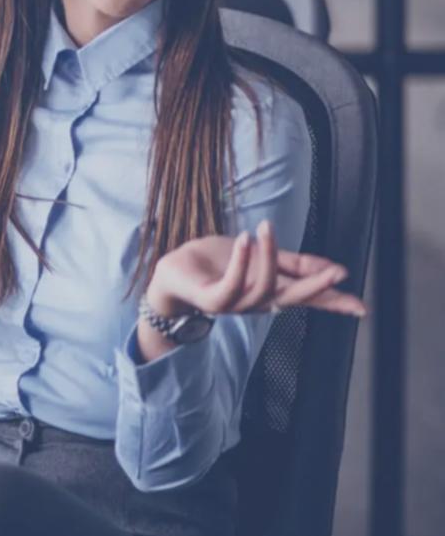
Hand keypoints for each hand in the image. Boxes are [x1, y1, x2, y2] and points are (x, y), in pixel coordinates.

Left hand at [145, 220, 366, 318]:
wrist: (174, 273)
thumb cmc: (216, 264)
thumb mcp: (259, 256)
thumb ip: (293, 263)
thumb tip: (334, 268)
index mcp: (271, 292)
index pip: (308, 299)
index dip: (334, 303)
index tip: (361, 307)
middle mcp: (257, 302)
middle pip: (292, 299)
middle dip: (315, 286)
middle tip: (337, 272)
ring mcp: (235, 304)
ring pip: (263, 288)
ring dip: (268, 257)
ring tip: (264, 228)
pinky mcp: (212, 300)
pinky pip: (231, 285)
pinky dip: (241, 261)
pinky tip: (246, 240)